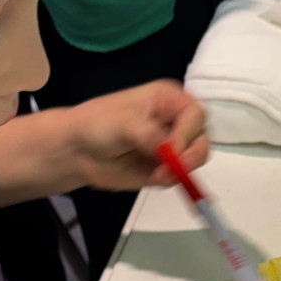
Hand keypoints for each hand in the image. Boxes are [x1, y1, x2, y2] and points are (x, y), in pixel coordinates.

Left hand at [66, 81, 208, 191]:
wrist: (78, 151)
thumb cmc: (97, 125)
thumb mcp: (124, 124)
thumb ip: (149, 136)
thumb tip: (170, 152)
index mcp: (169, 99)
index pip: (196, 115)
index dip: (189, 134)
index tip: (173, 151)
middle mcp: (176, 121)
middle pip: (202, 138)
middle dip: (191, 156)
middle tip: (174, 169)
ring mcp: (172, 146)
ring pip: (196, 159)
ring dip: (182, 171)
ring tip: (157, 175)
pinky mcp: (166, 168)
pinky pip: (181, 176)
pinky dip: (172, 180)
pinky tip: (154, 178)